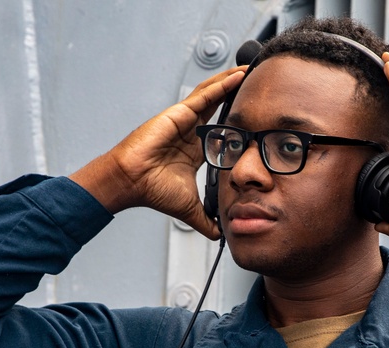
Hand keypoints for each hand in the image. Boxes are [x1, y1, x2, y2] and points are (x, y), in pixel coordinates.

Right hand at [70, 66, 246, 239]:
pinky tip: (236, 77)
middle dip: (236, 95)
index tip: (257, 118)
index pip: (222, 131)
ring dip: (231, 83)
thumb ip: (204, 220)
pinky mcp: (178, 113)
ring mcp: (184, 120)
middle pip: (219, 107)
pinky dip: (221, 85)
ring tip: (249, 72)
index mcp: (194, 150)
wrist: (131, 182)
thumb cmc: (151, 189)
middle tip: (257, 86)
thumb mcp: (188, 208)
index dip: (238, 122)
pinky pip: (204, 95)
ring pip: (212, 95)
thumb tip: (217, 234)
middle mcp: (190, 132)